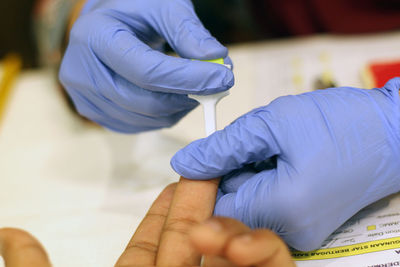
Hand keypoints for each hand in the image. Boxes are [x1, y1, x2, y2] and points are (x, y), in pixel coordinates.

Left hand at [0, 181, 293, 266]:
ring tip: (214, 228)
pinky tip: (242, 245)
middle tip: (207, 170)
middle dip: (203, 204)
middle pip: (199, 241)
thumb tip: (9, 233)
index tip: (177, 182)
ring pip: (239, 255)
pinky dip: (264, 252)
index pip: (155, 245)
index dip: (166, 213)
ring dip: (233, 231)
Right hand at [59, 0, 233, 132]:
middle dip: (188, 97)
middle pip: (145, 100)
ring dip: (179, 108)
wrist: (105, 25)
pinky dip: (164, 116)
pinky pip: (138, 126)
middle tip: (216, 87)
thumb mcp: (162, 6)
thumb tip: (216, 59)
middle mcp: (81, 70)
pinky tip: (173, 97)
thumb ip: (188, 31)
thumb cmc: (134, 12)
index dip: (189, 79)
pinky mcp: (94, 113)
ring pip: (145, 118)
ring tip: (195, 88)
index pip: (148, 71)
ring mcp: (85, 97)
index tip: (223, 78)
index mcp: (95, 36)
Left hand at [171, 78, 399, 250]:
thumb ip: (223, 147)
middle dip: (234, 168)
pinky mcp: (307, 220)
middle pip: (234, 204)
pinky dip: (267, 176)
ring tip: (276, 145)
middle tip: (256, 140)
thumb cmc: (343, 123)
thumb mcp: (273, 124)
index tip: (215, 150)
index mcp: (281, 208)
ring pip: (251, 200)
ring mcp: (302, 228)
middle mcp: (291, 229)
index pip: (217, 207)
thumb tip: (186, 163)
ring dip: (252, 169)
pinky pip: (270, 201)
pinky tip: (283, 156)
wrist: (393, 131)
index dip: (209, 176)